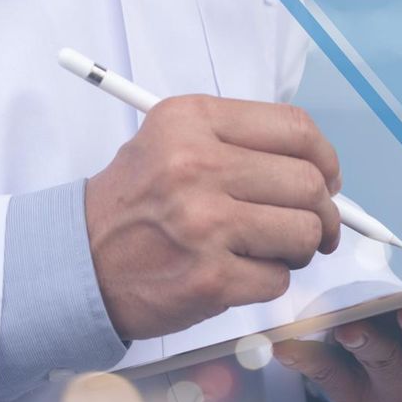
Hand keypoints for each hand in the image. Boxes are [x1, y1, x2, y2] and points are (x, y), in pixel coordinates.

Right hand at [85, 95, 342, 340]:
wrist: (74, 263)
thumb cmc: (135, 204)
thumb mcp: (172, 143)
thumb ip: (242, 145)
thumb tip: (321, 170)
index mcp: (192, 121)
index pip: (296, 129)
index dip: (325, 158)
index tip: (328, 179)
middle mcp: (197, 166)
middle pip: (308, 183)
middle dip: (322, 211)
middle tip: (311, 226)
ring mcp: (204, 224)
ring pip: (305, 232)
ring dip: (300, 248)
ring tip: (270, 249)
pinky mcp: (209, 278)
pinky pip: (279, 278)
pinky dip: (269, 281)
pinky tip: (237, 273)